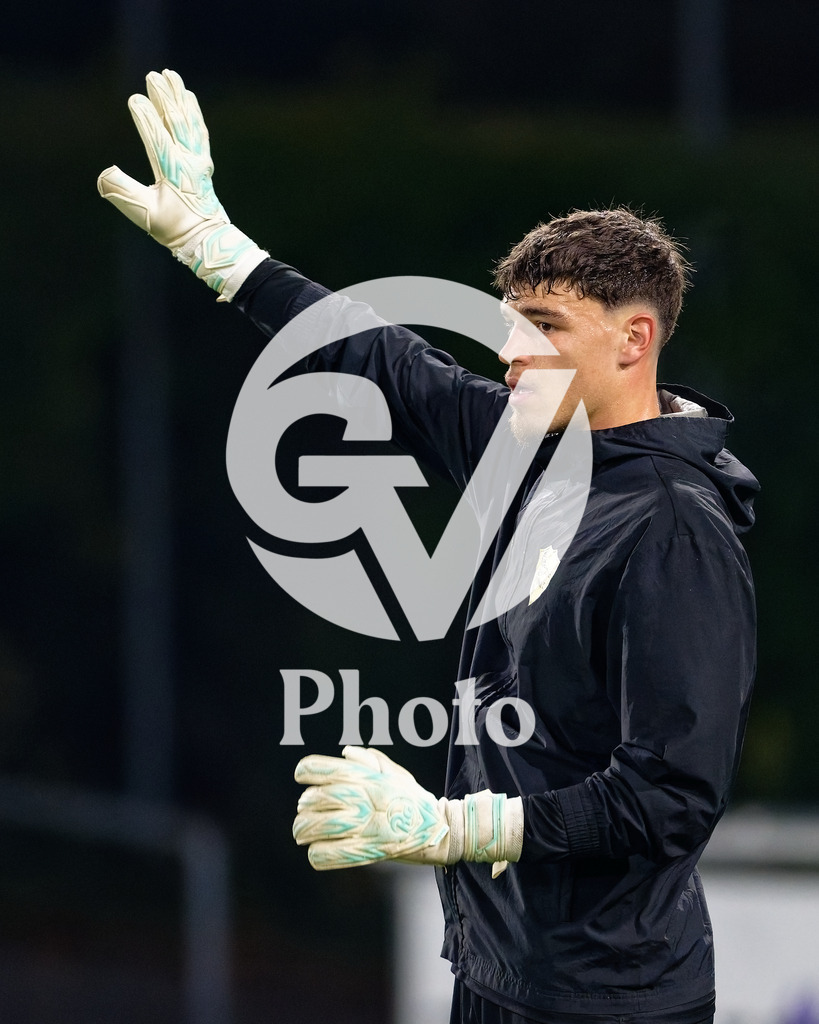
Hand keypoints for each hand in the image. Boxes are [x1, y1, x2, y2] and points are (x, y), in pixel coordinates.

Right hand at [97, 69, 266, 299]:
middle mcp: (189, 162)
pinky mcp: (203, 163)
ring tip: (172, 76)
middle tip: (153, 76)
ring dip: (180, 98)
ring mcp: (199, 161)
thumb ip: (124, 193)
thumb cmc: (175, 229)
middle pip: (176, 123)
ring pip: (189, 123)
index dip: (146, 119)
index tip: (135, 98)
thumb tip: (104, 173)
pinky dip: (194, 113)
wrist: (207, 240)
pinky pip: (199, 132)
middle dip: (164, 98)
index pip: (158, 139)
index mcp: (173, 173)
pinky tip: (190, 99)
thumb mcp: (146, 215)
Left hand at [293, 746, 523, 874]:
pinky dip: (317, 855)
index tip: (303, 777)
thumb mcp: (394, 772)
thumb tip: (345, 753)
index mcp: (364, 777)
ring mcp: (362, 825)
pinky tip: (320, 852)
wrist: (439, 829)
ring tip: (305, 834)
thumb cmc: (414, 799)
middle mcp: (360, 798)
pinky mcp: (364, 851)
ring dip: (304, 831)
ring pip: (313, 827)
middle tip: (305, 812)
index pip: (318, 769)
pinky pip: (325, 855)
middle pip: (311, 800)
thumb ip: (369, 760)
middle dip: (304, 807)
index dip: (306, 772)